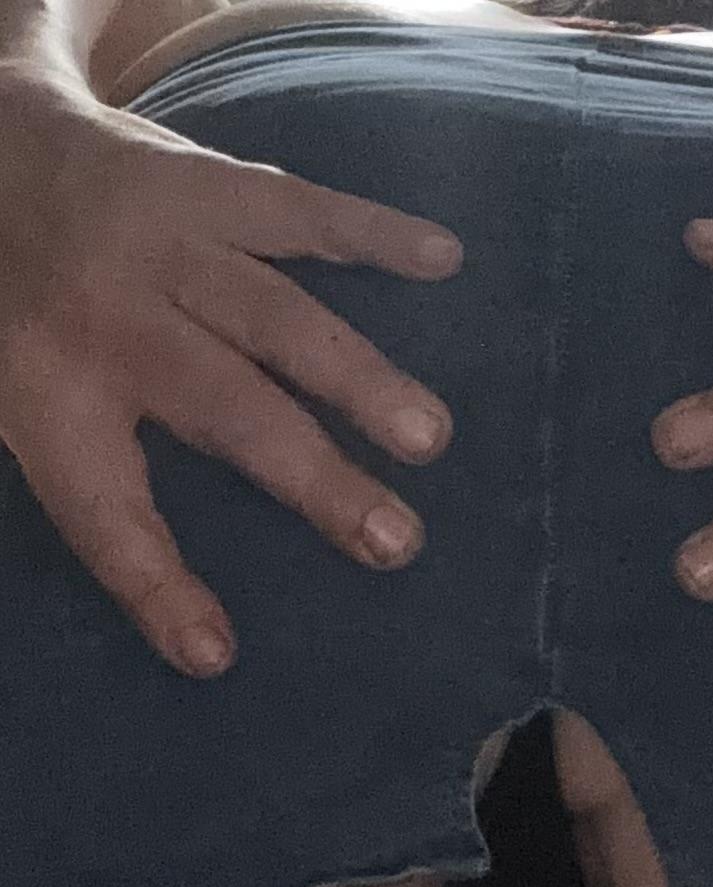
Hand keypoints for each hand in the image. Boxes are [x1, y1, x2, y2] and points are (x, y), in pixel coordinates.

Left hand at [0, 65, 462, 674]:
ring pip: (276, 317)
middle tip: (395, 541)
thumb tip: (191, 633)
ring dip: (359, 378)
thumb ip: (87, 481)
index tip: (215, 650)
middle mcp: (109, 316)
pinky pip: (299, 211)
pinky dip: (374, 234)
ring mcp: (164, 242)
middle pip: (226, 409)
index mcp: (47, 389)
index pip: (104, 511)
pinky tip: (444, 260)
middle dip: (314, 478)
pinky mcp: (207, 184)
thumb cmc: (12, 312)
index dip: (157, 584)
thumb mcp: (9, 399)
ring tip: (431, 437)